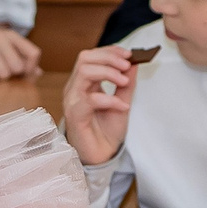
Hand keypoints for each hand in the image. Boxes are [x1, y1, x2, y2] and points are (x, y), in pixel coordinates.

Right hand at [0, 23, 40, 80]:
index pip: (33, 53)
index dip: (32, 67)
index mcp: (11, 35)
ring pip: (3, 74)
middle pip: (18, 67)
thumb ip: (23, 58)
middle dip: (11, 73)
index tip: (25, 72)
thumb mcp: (6, 46)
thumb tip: (37, 73)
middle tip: (2, 68)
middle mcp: (0, 37)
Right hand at [62, 43, 136, 165]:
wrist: (102, 156)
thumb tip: (134, 62)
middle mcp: (74, 89)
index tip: (129, 54)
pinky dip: (110, 100)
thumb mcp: (122, 102)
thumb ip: (126, 84)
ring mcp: (72, 101)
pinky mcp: (75, 116)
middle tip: (127, 65)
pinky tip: (123, 107)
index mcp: (83, 83)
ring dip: (108, 73)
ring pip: (84, 73)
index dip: (109, 51)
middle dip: (109, 58)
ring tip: (125, 82)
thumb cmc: (107, 131)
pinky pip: (90, 100)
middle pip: (84, 59)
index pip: (90, 56)